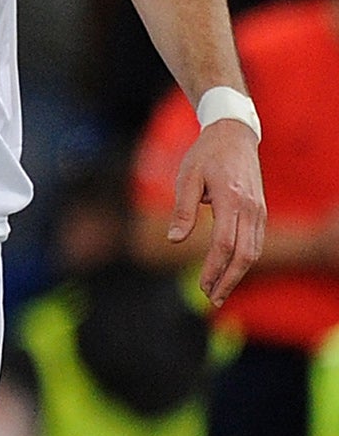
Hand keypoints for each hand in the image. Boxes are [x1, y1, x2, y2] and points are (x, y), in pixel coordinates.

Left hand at [166, 119, 264, 303]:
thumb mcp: (186, 176)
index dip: (213, 268)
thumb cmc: (205, 155)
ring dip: (237, 274)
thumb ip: (182, 209)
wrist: (234, 136)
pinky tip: (229, 271)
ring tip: (218, 291)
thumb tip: (175, 240)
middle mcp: (250, 209)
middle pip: (244, 255)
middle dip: (228, 280)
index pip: (224, 244)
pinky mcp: (260, 212)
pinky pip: (255, 243)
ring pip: (253, 252)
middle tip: (212, 299)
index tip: (201, 286)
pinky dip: (244, 261)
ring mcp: (259, 211)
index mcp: (230, 199)